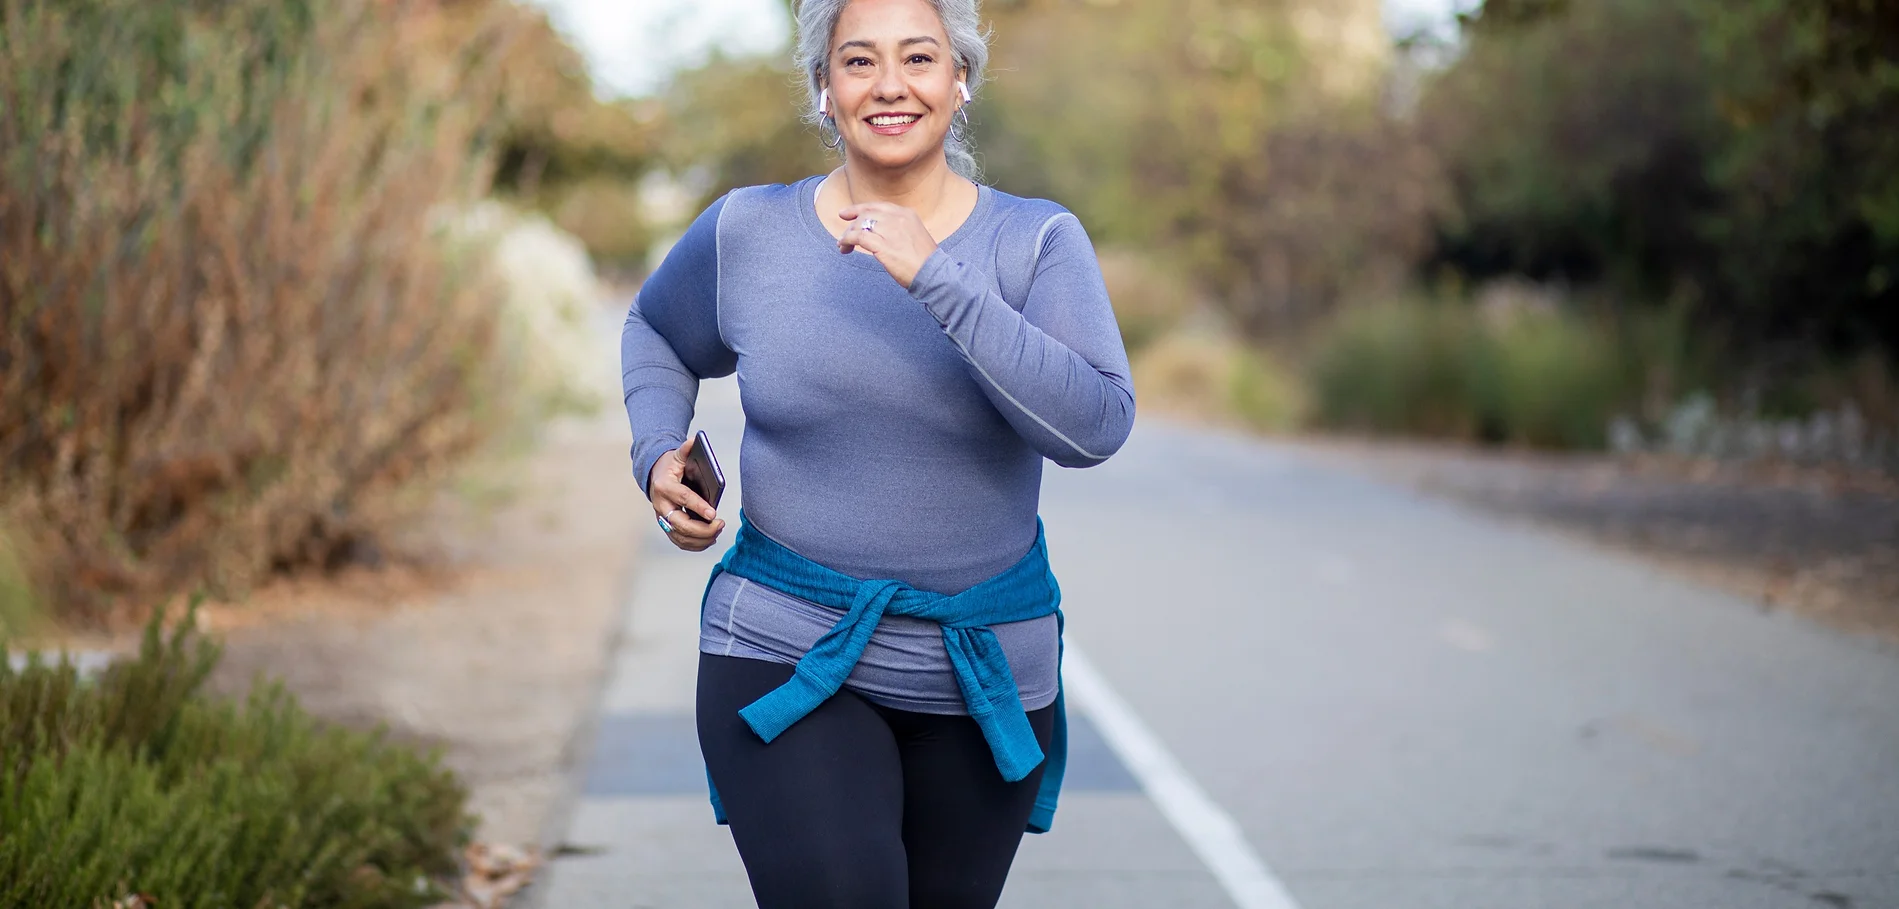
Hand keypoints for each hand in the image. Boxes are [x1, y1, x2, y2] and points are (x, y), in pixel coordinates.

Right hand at [647, 434, 725, 551]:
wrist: (654, 477)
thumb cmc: (670, 468)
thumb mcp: (677, 456)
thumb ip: (686, 449)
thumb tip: (695, 440)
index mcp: (664, 487)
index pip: (683, 498)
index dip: (698, 507)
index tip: (714, 513)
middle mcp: (661, 506)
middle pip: (680, 523)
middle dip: (702, 528)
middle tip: (720, 524)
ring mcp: (662, 518)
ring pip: (679, 536)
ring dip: (700, 539)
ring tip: (717, 531)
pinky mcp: (666, 527)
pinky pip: (679, 541)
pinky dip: (695, 545)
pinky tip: (709, 540)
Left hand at [837, 202, 936, 288]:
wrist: (933, 273)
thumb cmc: (924, 260)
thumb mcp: (914, 234)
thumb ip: (898, 228)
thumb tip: (878, 231)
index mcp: (906, 213)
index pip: (877, 206)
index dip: (859, 208)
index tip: (846, 214)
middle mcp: (897, 218)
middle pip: (866, 214)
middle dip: (851, 224)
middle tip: (844, 236)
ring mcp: (890, 230)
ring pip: (859, 225)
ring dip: (847, 234)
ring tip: (843, 245)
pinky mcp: (883, 245)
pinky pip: (858, 237)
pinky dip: (847, 240)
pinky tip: (844, 247)